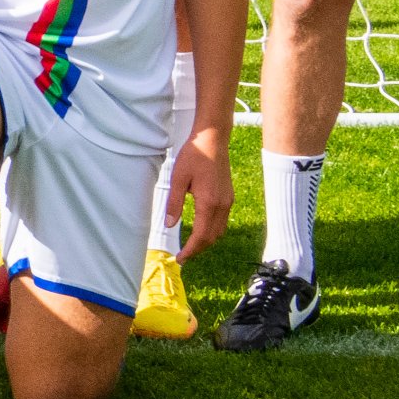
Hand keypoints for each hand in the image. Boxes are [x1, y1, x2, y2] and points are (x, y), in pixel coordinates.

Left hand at [166, 131, 231, 259]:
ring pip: (220, 231)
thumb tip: (169, 225)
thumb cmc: (194, 156)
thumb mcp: (177, 179)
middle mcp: (222, 205)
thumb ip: (174, 203)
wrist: (213, 139)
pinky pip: (222, 221)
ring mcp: (228, 201)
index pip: (201, 236)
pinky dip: (212, 231)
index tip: (180, 259)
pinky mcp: (228, 196)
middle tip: (183, 256)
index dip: (191, 250)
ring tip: (191, 246)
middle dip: (198, 249)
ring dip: (206, 241)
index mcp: (209, 203)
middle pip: (212, 237)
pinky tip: (201, 229)